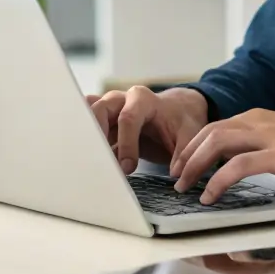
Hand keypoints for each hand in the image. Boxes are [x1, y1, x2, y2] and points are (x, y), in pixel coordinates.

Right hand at [85, 86, 208, 173]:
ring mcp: (109, 110)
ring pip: (88, 115)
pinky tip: (85, 159)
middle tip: (101, 163)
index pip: (128, 118)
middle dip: (98, 136)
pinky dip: (84, 140)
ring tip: (89, 162)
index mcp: (143, 99)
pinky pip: (86, 126)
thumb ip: (184, 152)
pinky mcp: (103, 123)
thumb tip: (175, 174)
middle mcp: (121, 100)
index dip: (126, 144)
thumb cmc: (181, 122)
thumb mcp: (190, 134)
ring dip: (87, 137)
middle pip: (100, 110)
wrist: (176, 113)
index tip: (128, 168)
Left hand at [169, 109, 274, 204]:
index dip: (193, 146)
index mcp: (264, 118)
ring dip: (194, 165)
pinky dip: (217, 180)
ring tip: (183, 187)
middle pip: (209, 132)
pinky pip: (238, 166)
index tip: (181, 165)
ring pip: (217, 143)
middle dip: (185, 154)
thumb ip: (270, 149)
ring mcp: (273, 136)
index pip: (216, 127)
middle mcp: (263, 121)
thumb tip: (248, 167)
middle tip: (173, 177)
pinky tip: (209, 196)